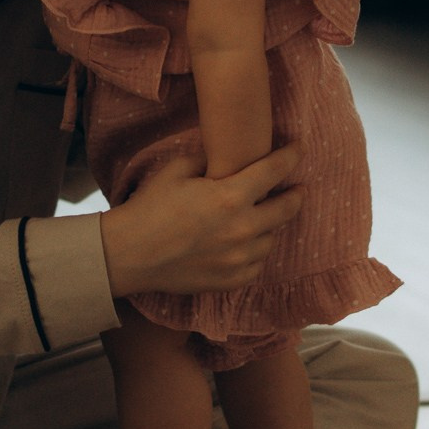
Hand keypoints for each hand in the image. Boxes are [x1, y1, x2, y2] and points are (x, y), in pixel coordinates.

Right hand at [99, 144, 302, 297]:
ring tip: (262, 218)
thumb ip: (206, 159)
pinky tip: (245, 244)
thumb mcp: (176, 171)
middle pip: (287, 208)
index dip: (290, 157)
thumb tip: (223, 152)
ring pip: (272, 238)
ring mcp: (240, 258)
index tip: (299, 149)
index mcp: (230, 197)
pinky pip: (257, 263)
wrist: (130, 254)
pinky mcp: (232, 280)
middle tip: (297, 189)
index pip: (274, 171)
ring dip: (270, 226)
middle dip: (295, 195)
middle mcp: (243, 229)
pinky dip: (255, 252)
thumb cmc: (149, 208)